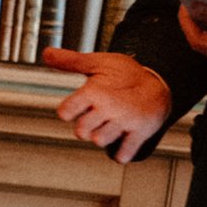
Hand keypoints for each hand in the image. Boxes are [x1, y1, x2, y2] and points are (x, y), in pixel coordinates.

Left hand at [45, 46, 173, 161]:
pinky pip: (126, 151)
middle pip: (81, 130)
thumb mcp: (97, 63)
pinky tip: (119, 146)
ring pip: (100, 140)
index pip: (66, 111)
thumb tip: (47, 53)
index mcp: (95, 91)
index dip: (67, 111)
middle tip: (91, 120)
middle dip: (83, 127)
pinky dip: (120, 153)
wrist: (159, 82)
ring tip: (106, 128)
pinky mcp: (140, 132)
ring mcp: (125, 121)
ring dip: (100, 138)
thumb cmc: (125, 73)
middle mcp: (109, 108)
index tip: (71, 109)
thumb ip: (70, 62)